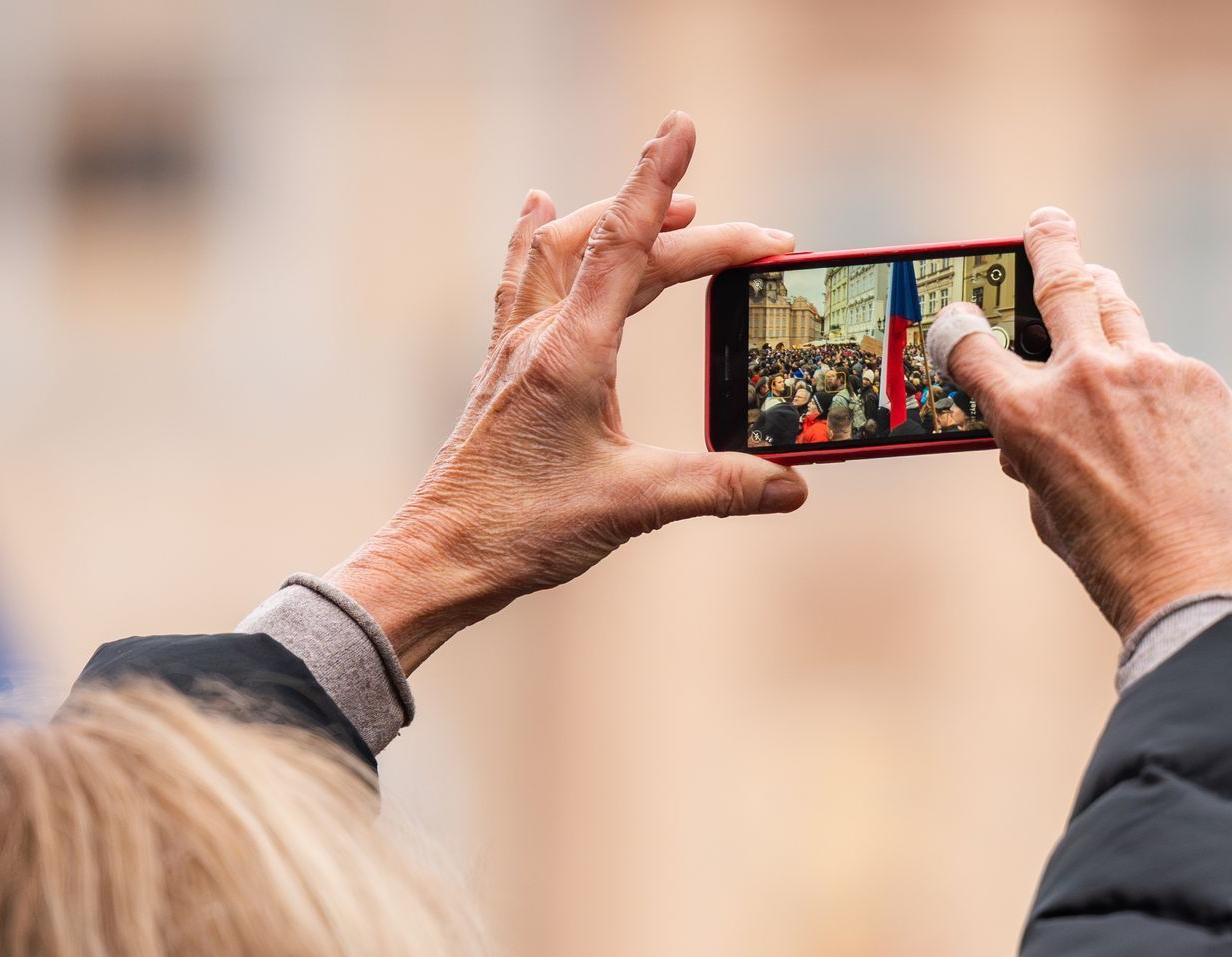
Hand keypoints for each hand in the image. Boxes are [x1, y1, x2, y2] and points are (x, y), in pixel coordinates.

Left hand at [328, 112, 806, 671]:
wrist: (439, 555)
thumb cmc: (520, 527)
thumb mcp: (633, 505)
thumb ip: (718, 487)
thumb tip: (792, 484)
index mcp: (571, 352)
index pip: (625, 244)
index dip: (659, 181)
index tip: (683, 126)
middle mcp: (540, 336)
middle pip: (620, 252)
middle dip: (694, 232)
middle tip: (763, 240)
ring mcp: (517, 349)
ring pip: (564, 249)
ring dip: (618, 218)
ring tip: (674, 207)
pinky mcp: (507, 371)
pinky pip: (523, 276)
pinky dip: (542, 235)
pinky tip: (540, 208)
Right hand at [937, 206, 1231, 637]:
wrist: (1206, 581)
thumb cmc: (1117, 562)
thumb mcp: (1049, 513)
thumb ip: (1034, 458)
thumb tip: (1029, 438)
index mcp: (1028, 416)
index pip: (970, 344)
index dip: (956, 328)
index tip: (957, 318)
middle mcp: (1085, 377)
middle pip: (1061, 281)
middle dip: (1048, 246)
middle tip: (1046, 224)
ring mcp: (1149, 369)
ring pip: (1119, 307)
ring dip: (1103, 296)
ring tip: (1099, 287)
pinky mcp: (1201, 379)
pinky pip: (1166, 363)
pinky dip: (1155, 380)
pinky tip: (1166, 423)